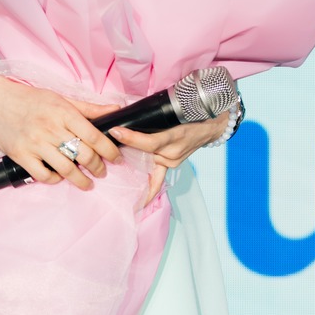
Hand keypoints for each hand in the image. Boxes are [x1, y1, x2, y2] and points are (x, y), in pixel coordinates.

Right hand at [0, 76, 122, 191]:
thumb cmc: (29, 99)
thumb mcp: (60, 98)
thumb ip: (88, 108)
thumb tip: (115, 110)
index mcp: (63, 112)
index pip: (94, 136)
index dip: (109, 151)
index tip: (116, 158)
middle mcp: (50, 128)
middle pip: (83, 155)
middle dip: (97, 167)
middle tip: (101, 171)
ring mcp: (34, 143)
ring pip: (66, 169)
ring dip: (80, 180)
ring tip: (87, 183)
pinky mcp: (21, 155)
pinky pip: (43, 175)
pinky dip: (55, 180)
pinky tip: (60, 177)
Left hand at [108, 111, 233, 205]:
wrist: (212, 124)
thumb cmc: (193, 112)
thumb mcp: (176, 110)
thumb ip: (154, 114)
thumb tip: (128, 111)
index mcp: (175, 136)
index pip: (149, 141)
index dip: (131, 137)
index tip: (115, 131)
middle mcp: (173, 152)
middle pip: (143, 153)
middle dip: (124, 149)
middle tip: (102, 148)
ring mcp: (172, 160)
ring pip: (146, 162)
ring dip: (130, 162)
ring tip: (108, 164)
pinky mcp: (171, 164)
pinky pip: (158, 179)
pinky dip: (148, 191)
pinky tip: (138, 204)